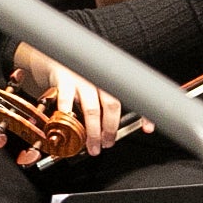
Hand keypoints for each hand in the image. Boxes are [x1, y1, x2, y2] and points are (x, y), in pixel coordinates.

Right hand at [0, 43, 141, 162]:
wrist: (53, 57)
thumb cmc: (78, 76)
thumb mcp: (97, 85)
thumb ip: (108, 104)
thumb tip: (126, 128)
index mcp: (111, 78)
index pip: (133, 95)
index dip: (144, 113)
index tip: (148, 128)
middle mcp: (98, 76)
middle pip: (112, 105)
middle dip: (111, 129)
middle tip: (108, 143)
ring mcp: (81, 77)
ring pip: (92, 108)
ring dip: (92, 131)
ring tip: (91, 145)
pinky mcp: (63, 79)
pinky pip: (66, 100)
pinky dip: (68, 115)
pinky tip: (68, 124)